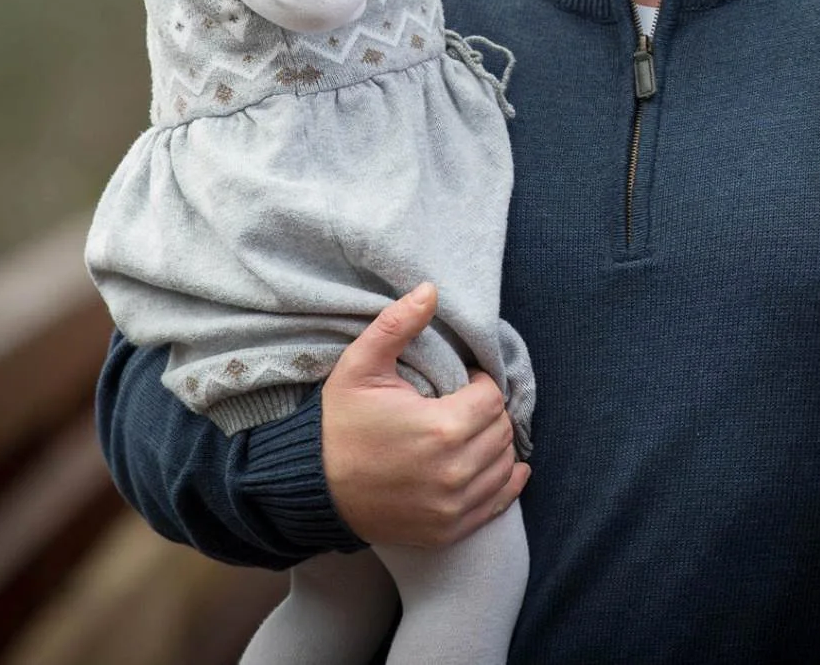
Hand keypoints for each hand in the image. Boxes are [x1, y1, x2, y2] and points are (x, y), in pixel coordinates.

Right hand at [319, 283, 528, 548]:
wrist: (313, 488)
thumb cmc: (338, 424)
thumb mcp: (360, 366)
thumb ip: (397, 325)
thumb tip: (430, 289)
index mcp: (441, 428)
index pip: (493, 396)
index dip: (479, 383)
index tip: (460, 382)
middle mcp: (455, 471)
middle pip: (502, 430)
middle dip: (488, 412)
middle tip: (463, 405)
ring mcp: (453, 505)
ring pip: (505, 464)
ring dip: (496, 444)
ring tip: (469, 432)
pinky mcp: (449, 529)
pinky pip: (499, 502)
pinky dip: (506, 482)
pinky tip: (505, 467)